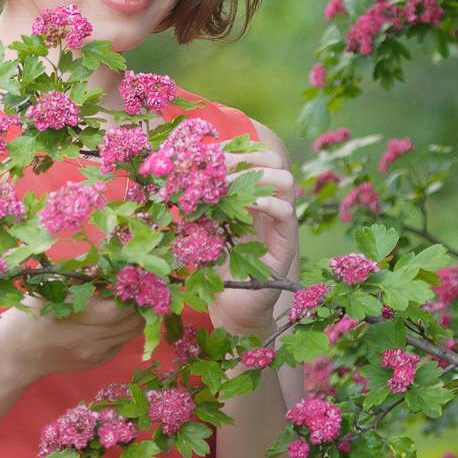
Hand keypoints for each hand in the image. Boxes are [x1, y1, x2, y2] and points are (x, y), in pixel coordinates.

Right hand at [0, 292, 145, 387]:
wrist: (14, 355)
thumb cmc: (29, 316)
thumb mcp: (51, 289)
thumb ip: (84, 279)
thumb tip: (111, 266)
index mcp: (81, 316)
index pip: (124, 306)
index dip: (132, 291)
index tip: (130, 278)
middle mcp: (93, 339)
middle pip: (135, 321)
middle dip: (137, 304)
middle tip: (129, 290)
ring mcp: (96, 354)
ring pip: (132, 333)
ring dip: (132, 317)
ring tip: (120, 303)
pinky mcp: (97, 362)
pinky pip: (120, 343)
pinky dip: (121, 330)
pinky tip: (107, 322)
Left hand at [208, 135, 298, 339]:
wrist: (231, 309)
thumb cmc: (213, 268)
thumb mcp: (200, 228)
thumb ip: (196, 205)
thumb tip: (171, 177)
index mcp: (249, 195)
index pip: (251, 156)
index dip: (233, 147)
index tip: (209, 149)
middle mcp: (268, 203)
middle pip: (272, 160)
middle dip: (245, 154)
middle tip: (218, 163)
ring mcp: (280, 222)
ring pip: (286, 180)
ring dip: (256, 174)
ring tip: (229, 181)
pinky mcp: (286, 243)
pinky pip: (286, 212)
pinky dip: (267, 203)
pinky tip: (245, 204)